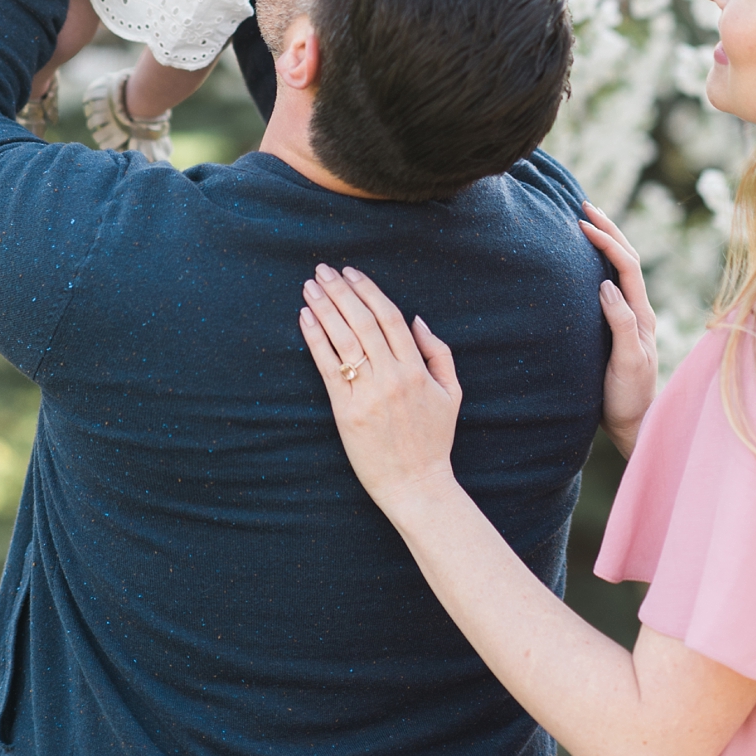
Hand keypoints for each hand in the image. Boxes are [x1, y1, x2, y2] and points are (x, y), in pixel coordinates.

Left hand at [299, 264, 462, 522]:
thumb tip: (417, 319)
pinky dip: (315, 339)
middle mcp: (393, 377)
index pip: (390, 318)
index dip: (368, 290)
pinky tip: (305, 318)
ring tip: (310, 287)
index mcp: (417, 370)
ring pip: (343, 339)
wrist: (416, 485)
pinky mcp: (346, 410)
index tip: (351, 272)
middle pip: (362, 322)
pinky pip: (327, 366)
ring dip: (324, 308)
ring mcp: (368, 393)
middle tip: (322, 270)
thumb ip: (438, 353)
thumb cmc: (433, 439)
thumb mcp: (451, 394)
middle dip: (341, 291)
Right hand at [581, 200, 658, 456]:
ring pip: (623, 270)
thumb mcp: (626, 361)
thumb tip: (605, 283)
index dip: (606, 241)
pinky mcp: (621, 328)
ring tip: (589, 223)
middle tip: (585, 206)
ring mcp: (631, 319)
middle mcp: (639, 312)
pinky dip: (603, 264)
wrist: (636, 424)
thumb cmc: (629, 396)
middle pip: (629, 260)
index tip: (582, 222)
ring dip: (609, 242)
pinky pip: (615, 285)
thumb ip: (620, 323)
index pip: (626, 266)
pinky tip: (589, 262)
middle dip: (610, 230)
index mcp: (641, 315)